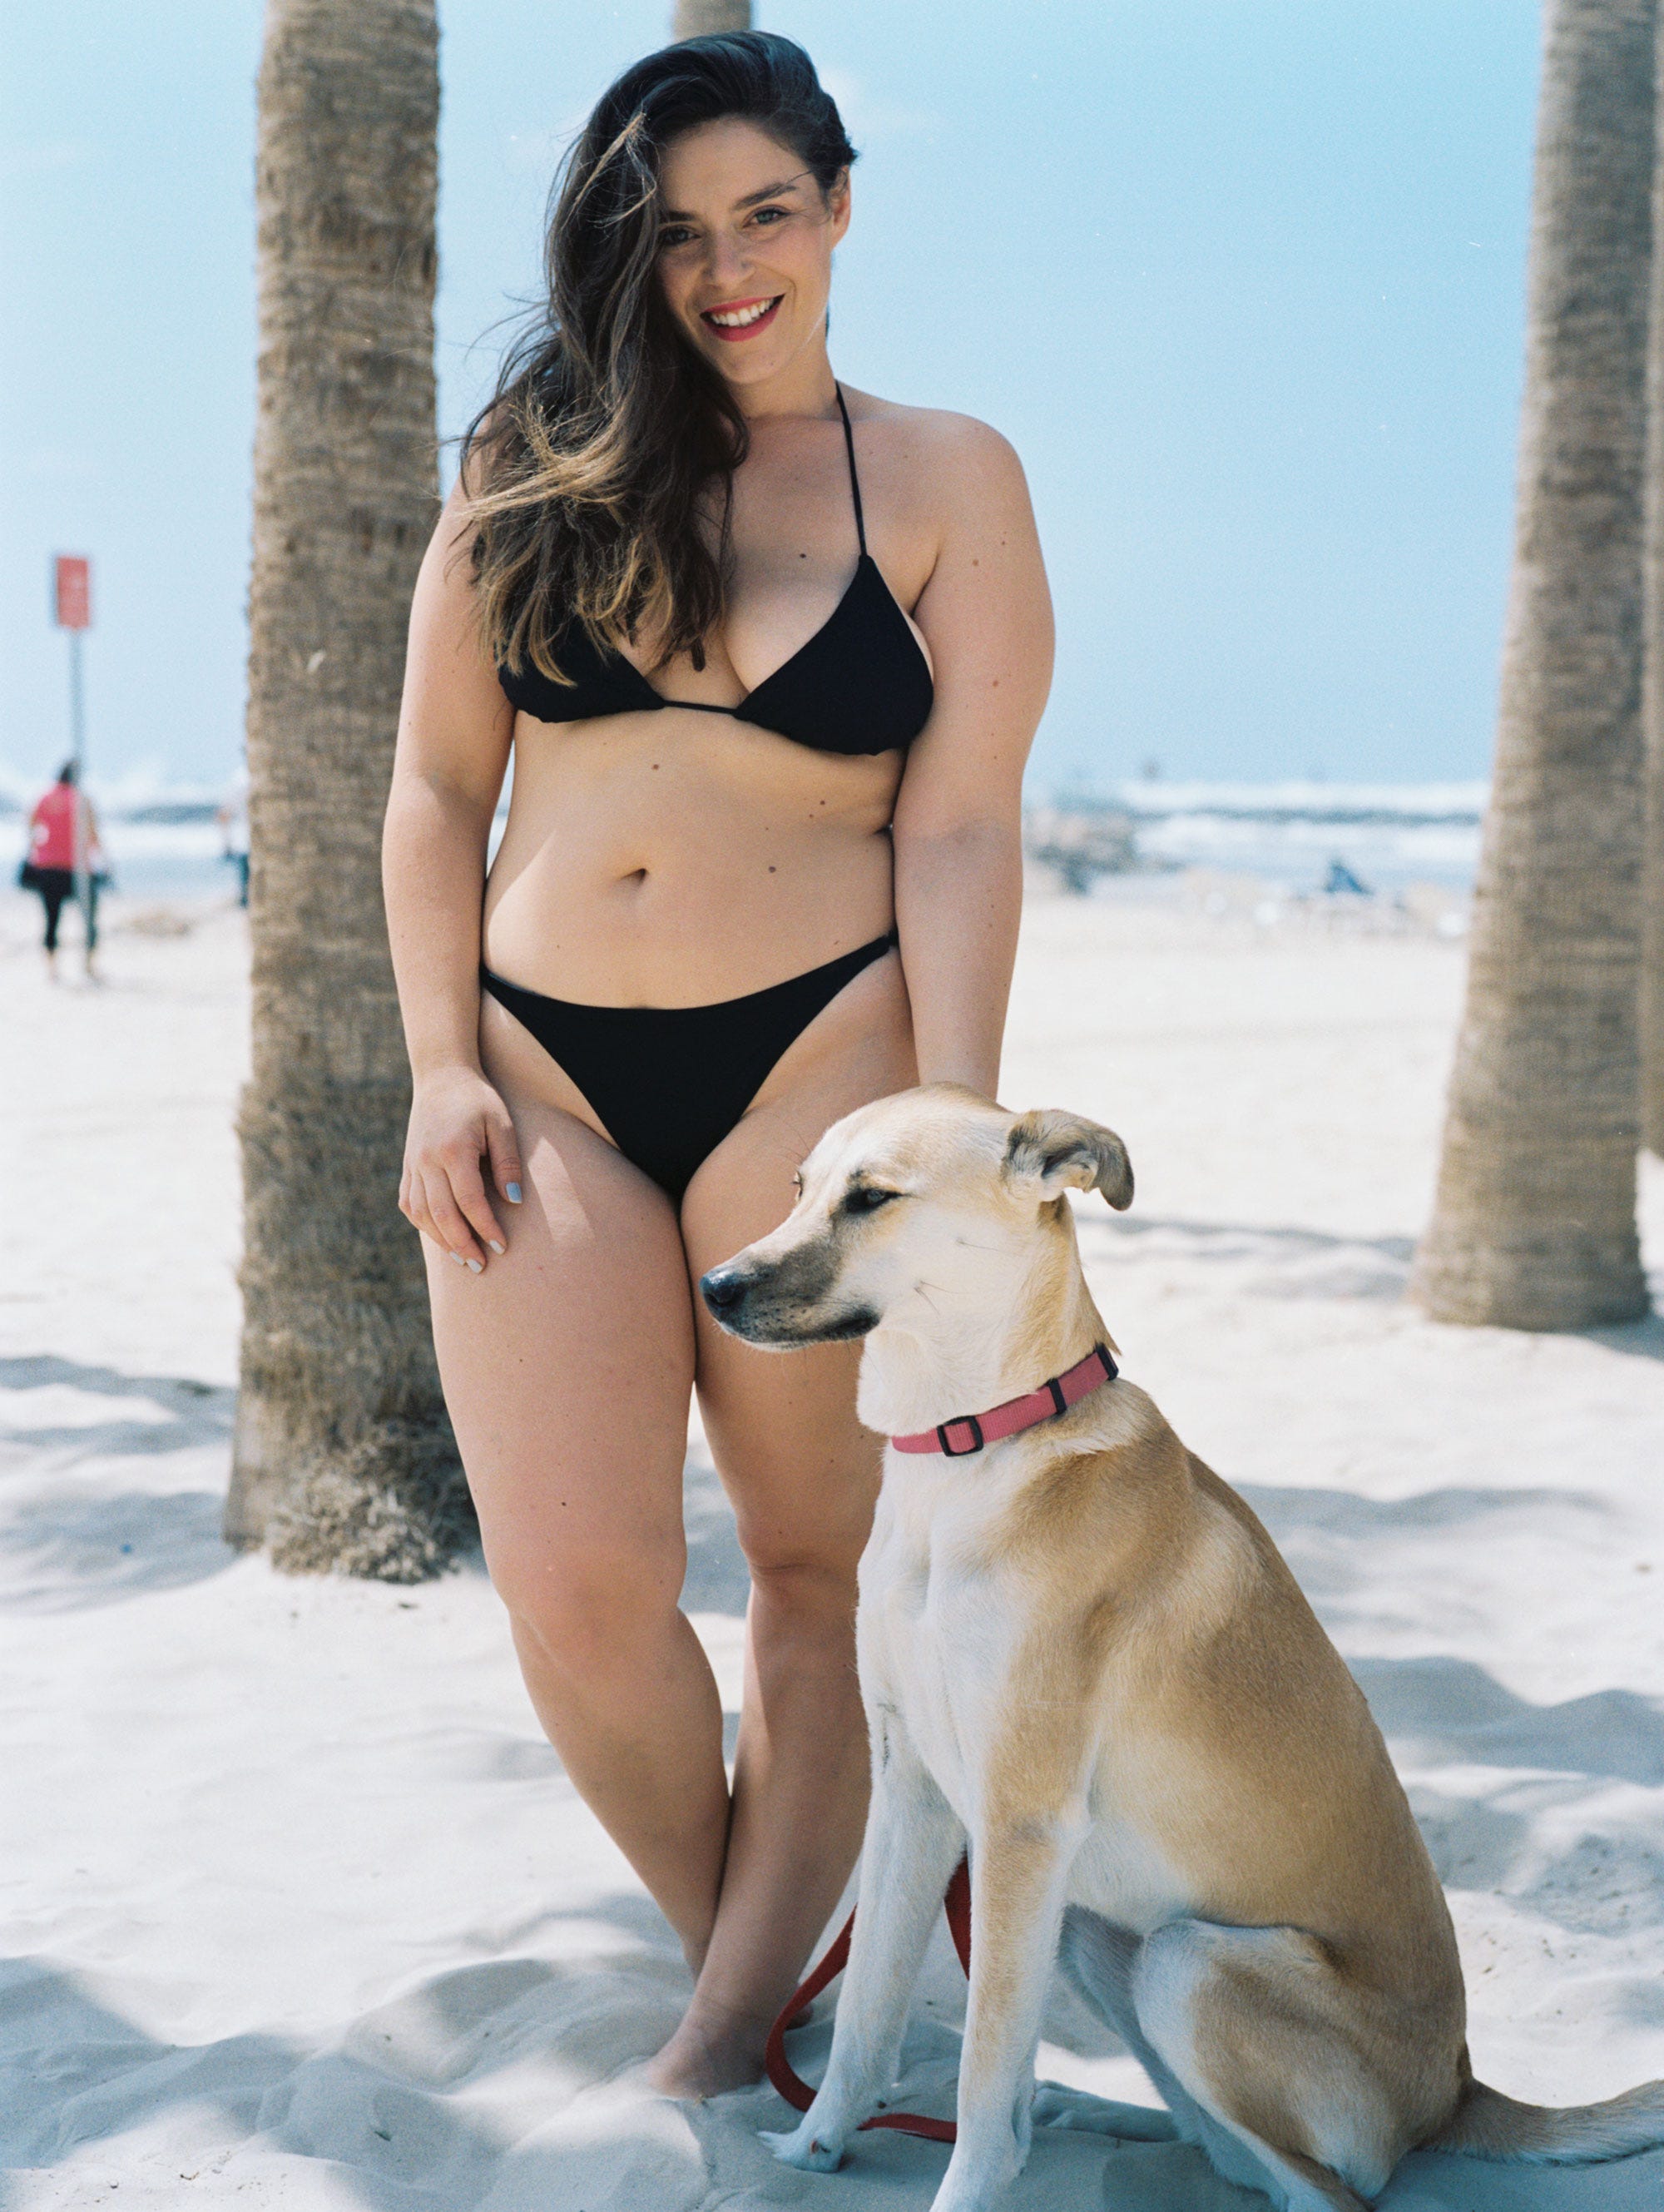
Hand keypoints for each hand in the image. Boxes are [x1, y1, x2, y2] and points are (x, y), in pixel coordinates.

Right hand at [401, 1064, 524, 1271]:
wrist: (441, 1076)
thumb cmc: (478, 1099)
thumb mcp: (501, 1124)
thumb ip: (507, 1162)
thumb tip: (514, 1201)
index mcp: (452, 1149)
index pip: (469, 1200)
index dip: (485, 1227)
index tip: (502, 1246)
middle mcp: (427, 1160)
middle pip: (441, 1214)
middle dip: (462, 1244)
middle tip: (481, 1265)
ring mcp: (412, 1164)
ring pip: (420, 1213)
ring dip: (441, 1240)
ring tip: (462, 1258)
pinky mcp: (407, 1166)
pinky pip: (409, 1203)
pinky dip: (423, 1224)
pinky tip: (440, 1236)